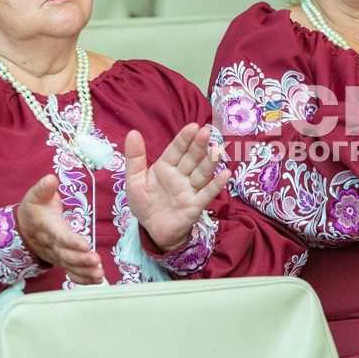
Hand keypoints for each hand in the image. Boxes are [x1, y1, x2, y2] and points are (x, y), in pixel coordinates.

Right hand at [17, 174, 103, 283]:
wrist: (23, 227)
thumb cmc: (33, 208)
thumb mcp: (35, 195)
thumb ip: (44, 188)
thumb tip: (50, 179)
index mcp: (48, 227)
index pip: (60, 235)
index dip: (71, 241)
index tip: (85, 245)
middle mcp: (52, 244)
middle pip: (66, 254)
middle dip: (81, 259)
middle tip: (96, 261)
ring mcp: (57, 255)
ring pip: (70, 266)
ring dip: (85, 272)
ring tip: (99, 274)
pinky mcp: (62, 261)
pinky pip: (71, 272)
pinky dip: (83, 278)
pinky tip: (96, 280)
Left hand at [124, 124, 227, 252]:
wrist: (152, 230)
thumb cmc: (144, 203)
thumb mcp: (134, 180)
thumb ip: (135, 158)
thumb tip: (133, 132)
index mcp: (166, 166)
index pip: (176, 150)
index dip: (184, 139)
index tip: (193, 127)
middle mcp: (181, 175)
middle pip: (191, 158)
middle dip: (198, 146)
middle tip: (205, 133)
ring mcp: (190, 189)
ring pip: (202, 173)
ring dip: (210, 162)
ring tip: (218, 150)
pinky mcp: (195, 205)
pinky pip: (207, 193)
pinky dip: (216, 185)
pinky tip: (225, 174)